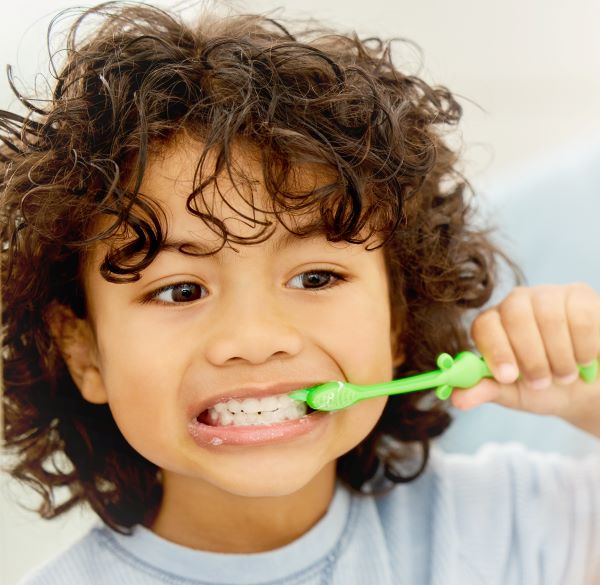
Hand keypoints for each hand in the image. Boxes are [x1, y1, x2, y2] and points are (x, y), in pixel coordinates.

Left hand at [450, 283, 599, 437]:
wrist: (586, 389)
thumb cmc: (543, 387)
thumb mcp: (513, 393)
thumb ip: (487, 391)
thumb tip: (458, 399)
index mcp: (493, 323)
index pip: (484, 325)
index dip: (495, 350)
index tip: (508, 377)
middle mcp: (516, 302)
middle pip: (515, 316)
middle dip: (531, 357)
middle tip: (541, 383)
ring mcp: (548, 294)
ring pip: (550, 318)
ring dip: (560, 357)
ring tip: (564, 376)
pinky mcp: (580, 295)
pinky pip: (581, 318)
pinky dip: (585, 347)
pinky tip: (585, 359)